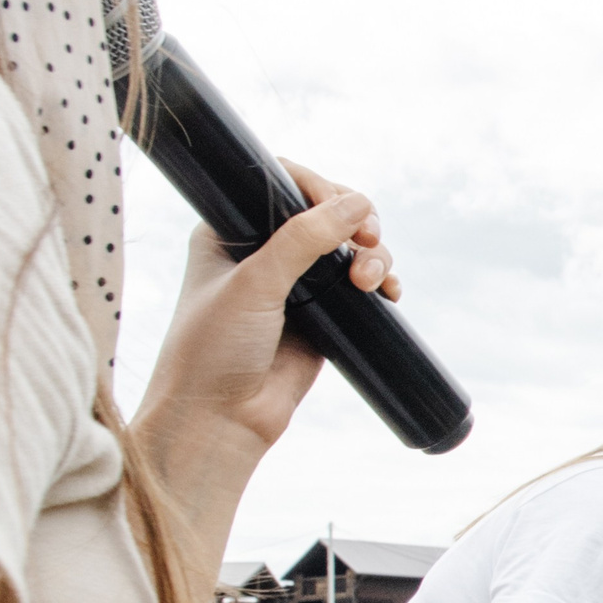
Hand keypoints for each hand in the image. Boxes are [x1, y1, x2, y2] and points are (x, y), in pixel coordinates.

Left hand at [138, 162, 396, 458]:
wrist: (221, 418)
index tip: (344, 208)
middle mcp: (265, 252)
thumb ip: (304, 239)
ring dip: (373, 257)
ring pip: (351, 250)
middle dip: (356, 223)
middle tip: (367, 241)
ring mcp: (296, 284)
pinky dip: (382, 284)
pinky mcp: (323, 316)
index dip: (319, 187)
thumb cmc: (214, 348)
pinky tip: (388, 294)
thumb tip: (358, 203)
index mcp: (230, 230)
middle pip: (327, 213)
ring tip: (370, 283)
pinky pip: (362, 287)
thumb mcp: (255, 283)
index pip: (282, 184)